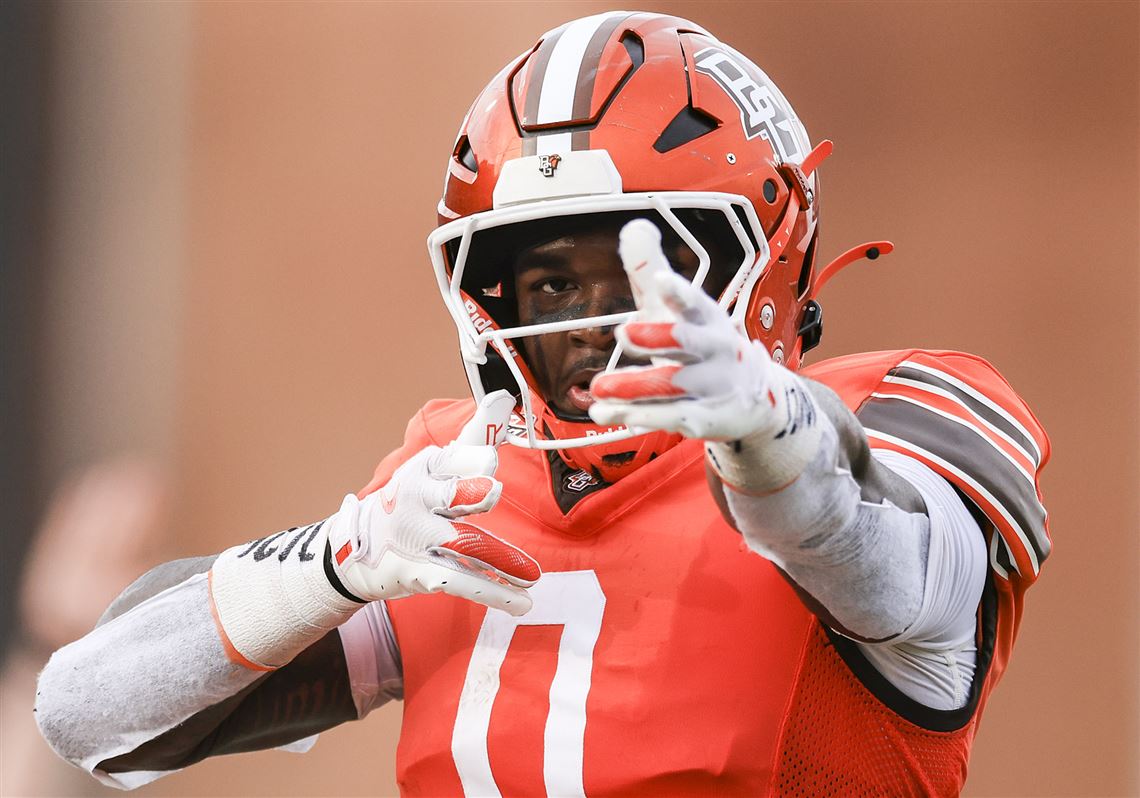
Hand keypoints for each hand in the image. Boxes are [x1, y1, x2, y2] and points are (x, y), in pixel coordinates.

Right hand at [328, 390, 538, 615]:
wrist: (352, 550)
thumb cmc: (411, 499)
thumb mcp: (434, 465)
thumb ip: (474, 435)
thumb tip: (503, 397)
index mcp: (425, 468)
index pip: (451, 458)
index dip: (469, 459)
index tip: (488, 457)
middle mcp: (419, 499)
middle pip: (450, 494)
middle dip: (469, 491)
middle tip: (490, 492)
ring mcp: (418, 537)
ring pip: (464, 545)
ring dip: (499, 560)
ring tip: (532, 577)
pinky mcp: (419, 572)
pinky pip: (462, 582)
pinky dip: (494, 593)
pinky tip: (522, 602)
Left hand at [588, 220, 775, 441]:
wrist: (756, 398)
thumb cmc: (706, 343)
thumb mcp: (681, 307)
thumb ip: (651, 271)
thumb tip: (633, 228)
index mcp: (707, 316)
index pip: (695, 300)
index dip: (679, 292)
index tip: (661, 282)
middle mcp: (713, 348)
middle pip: (688, 339)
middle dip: (657, 336)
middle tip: (624, 331)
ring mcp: (711, 386)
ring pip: (672, 384)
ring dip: (633, 385)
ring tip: (598, 386)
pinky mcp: (704, 418)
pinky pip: (667, 417)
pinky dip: (635, 415)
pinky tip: (604, 412)